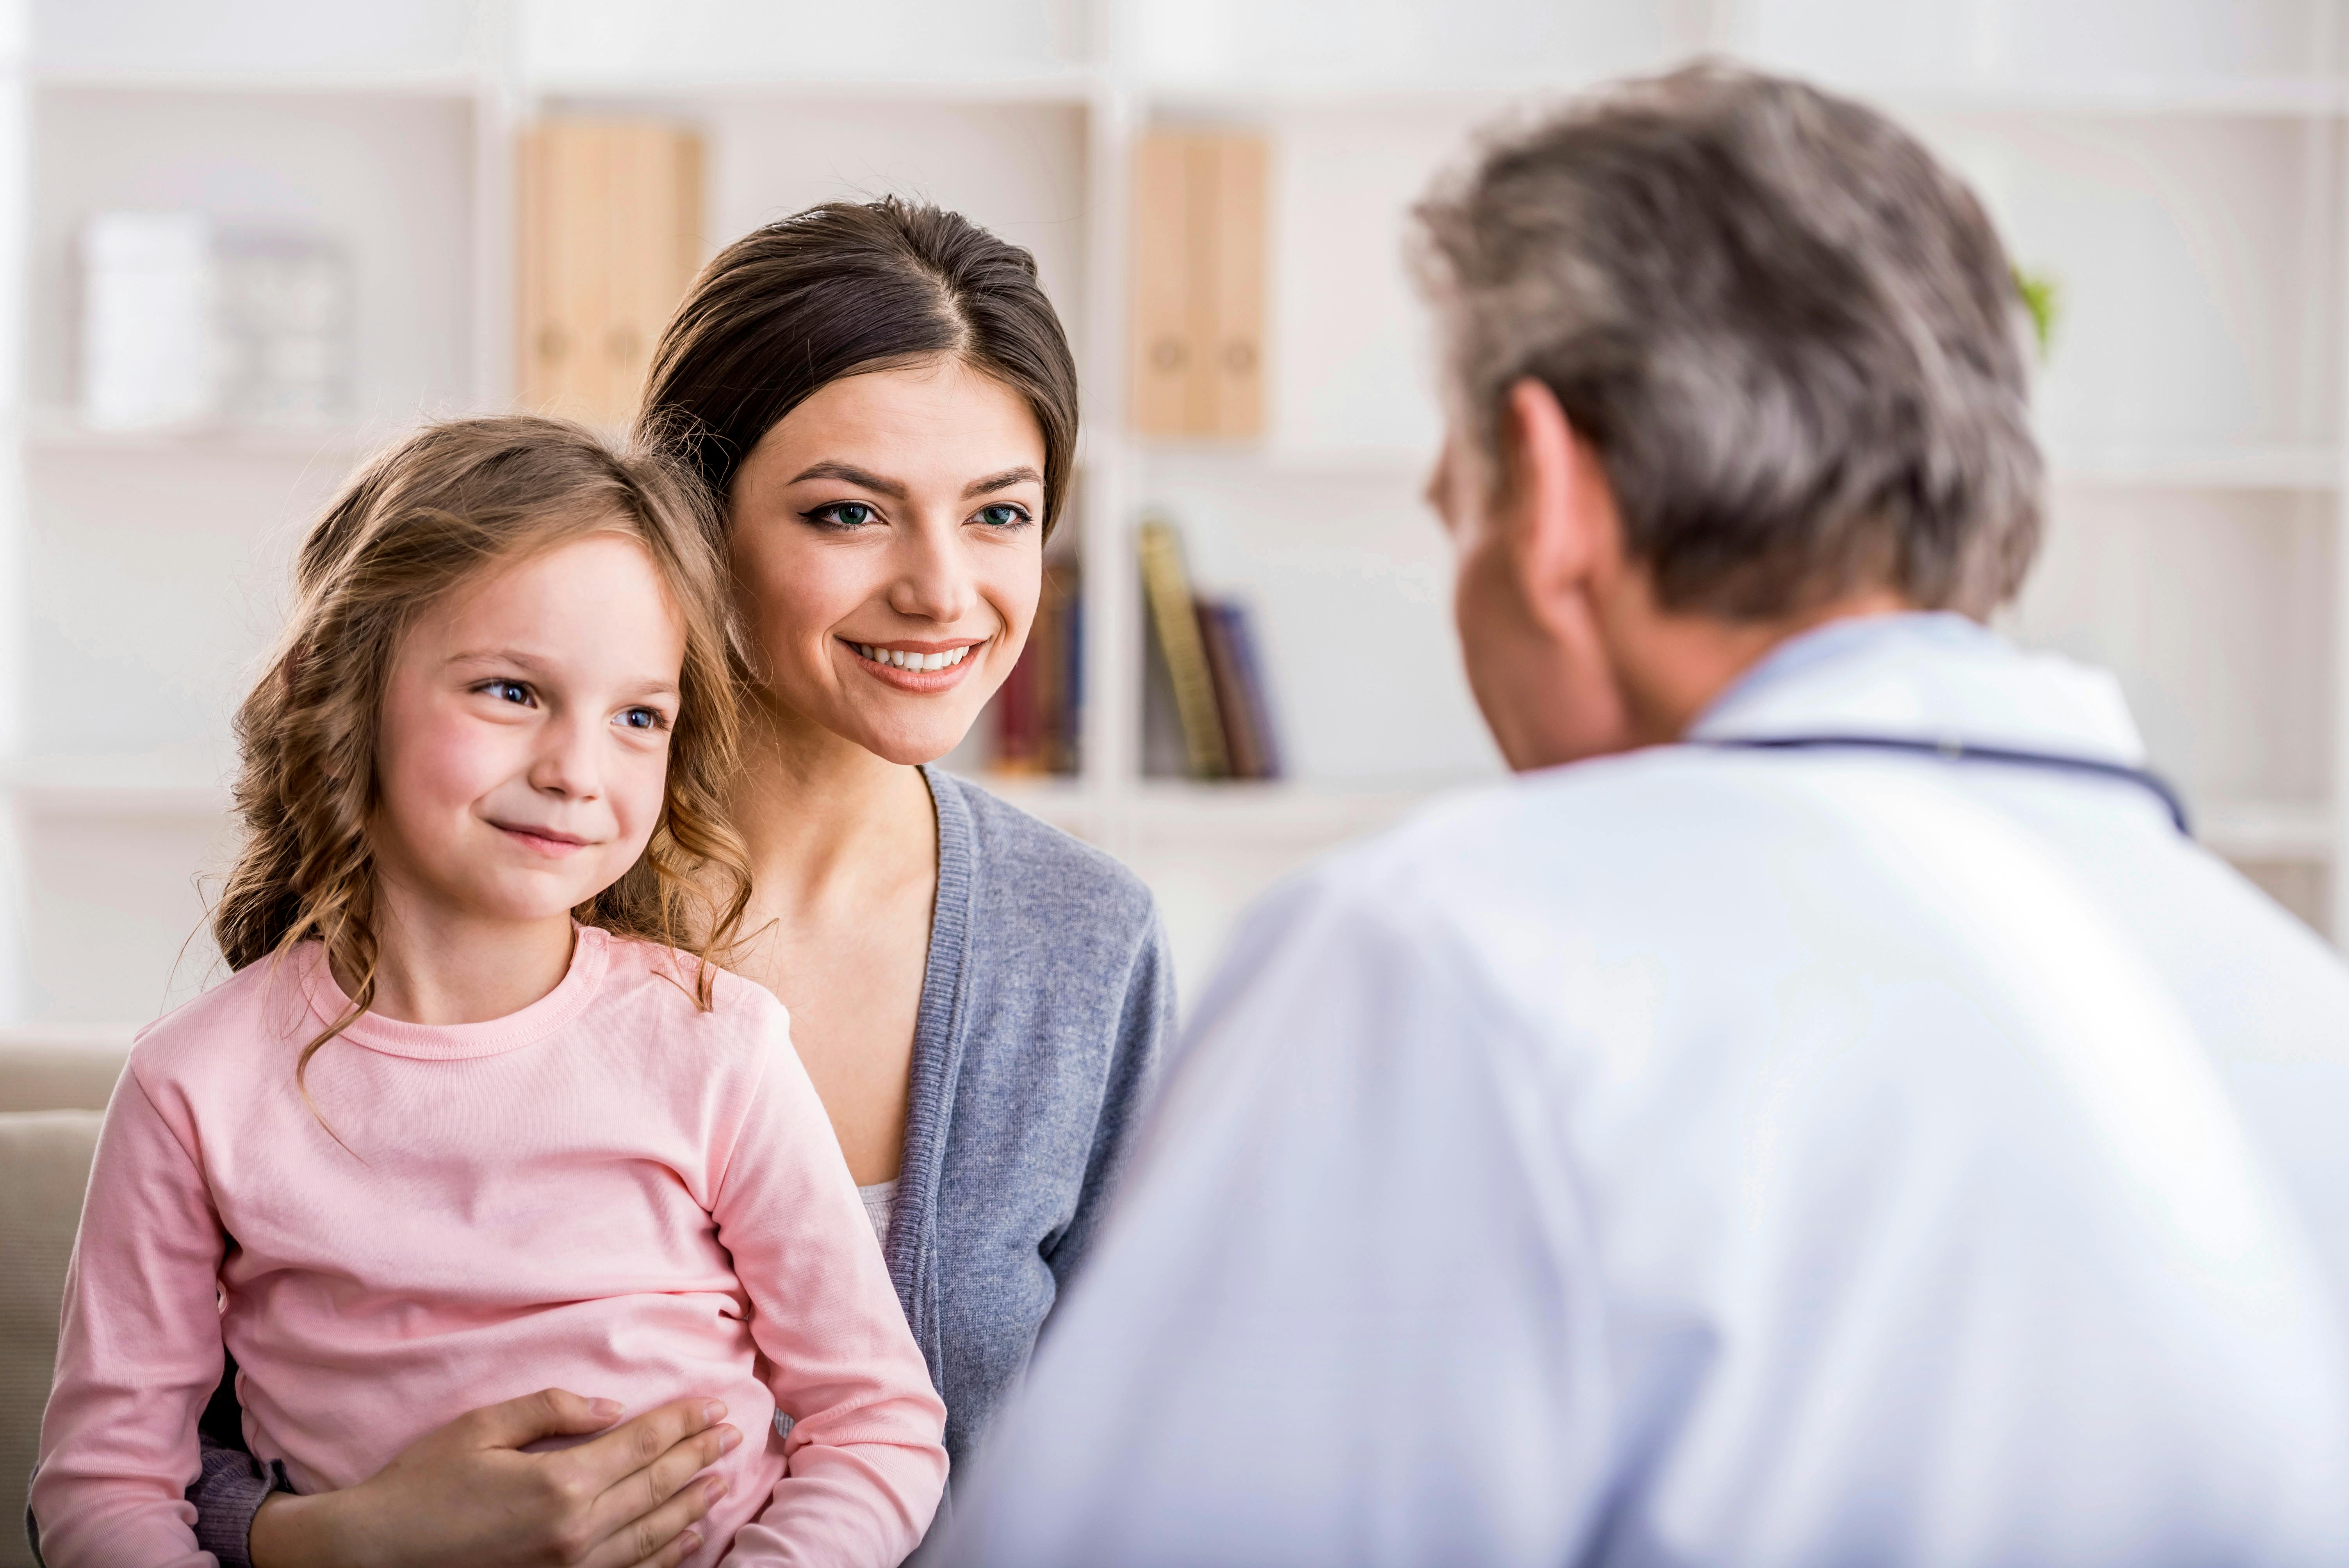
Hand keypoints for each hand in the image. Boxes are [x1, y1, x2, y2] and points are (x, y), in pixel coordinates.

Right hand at [247, 1388, 739, 1567]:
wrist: (376, 1553)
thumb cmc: (423, 1484)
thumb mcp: (482, 1427)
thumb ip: (551, 1409)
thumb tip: (612, 1407)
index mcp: (559, 1482)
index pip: (642, 1444)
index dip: (682, 1423)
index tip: (714, 1406)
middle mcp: (574, 1529)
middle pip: (656, 1484)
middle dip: (698, 1455)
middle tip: (732, 1433)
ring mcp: (569, 1567)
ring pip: (652, 1531)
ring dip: (691, 1502)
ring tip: (719, 1477)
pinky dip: (666, 1553)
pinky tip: (687, 1536)